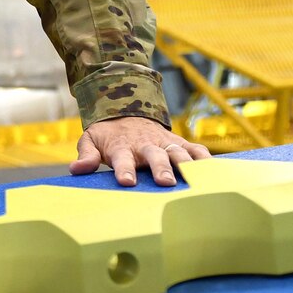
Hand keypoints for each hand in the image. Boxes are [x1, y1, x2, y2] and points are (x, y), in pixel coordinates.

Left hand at [71, 117, 209, 187]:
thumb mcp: (91, 140)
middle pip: (154, 156)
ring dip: (186, 165)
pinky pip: (196, 150)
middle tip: (166, 182)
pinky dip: (206, 159)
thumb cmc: (108, 135)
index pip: (122, 160)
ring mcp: (164, 143)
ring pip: (178, 153)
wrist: (127, 110)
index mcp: (122, 147)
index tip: (127, 182)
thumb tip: (76, 169)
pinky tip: (216, 171)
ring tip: (195, 178)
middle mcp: (145, 145)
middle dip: (160, 169)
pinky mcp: (179, 142)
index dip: (124, 170)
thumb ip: (86, 155)